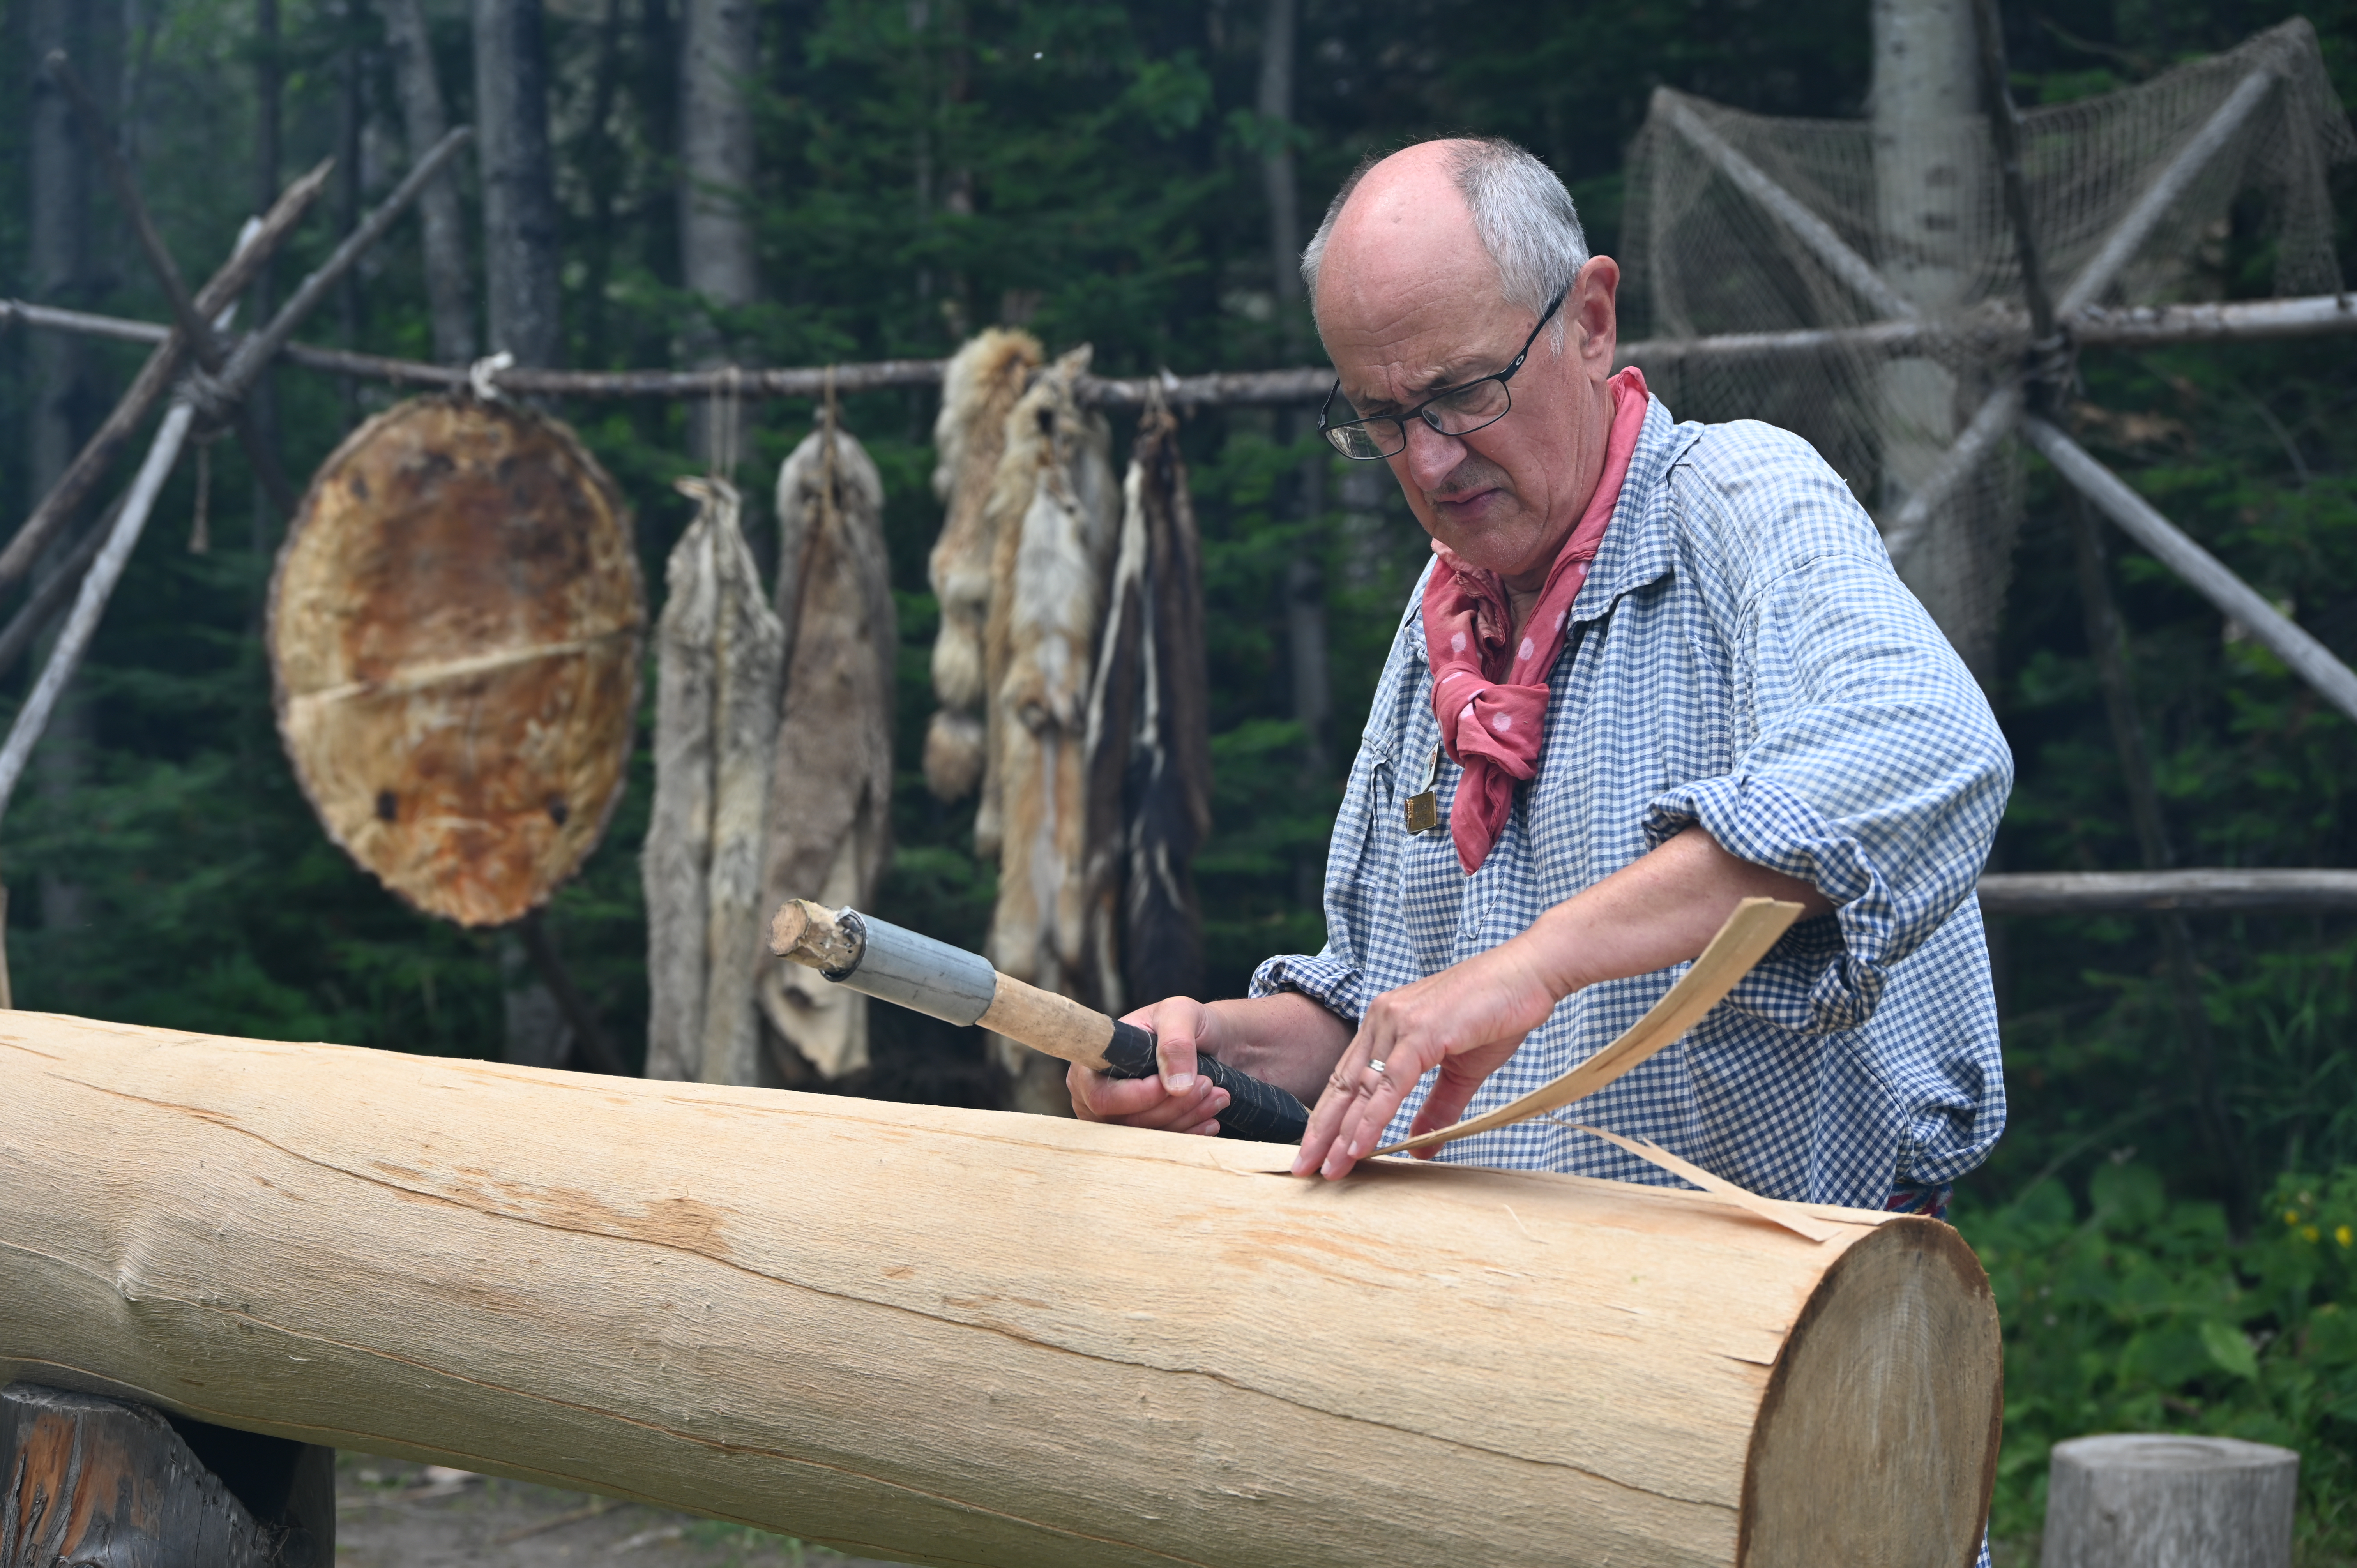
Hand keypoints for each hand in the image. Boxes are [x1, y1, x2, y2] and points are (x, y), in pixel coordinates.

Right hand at [1067, 996, 1231, 1135]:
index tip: (1174, 1086)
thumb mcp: (1180, 1013)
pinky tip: (1210, 1118)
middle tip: (1208, 1085)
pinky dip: (1190, 1132)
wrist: (1207, 1039)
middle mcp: (1097, 1093)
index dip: (1137, 1097)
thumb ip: (1176, 1043)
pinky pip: (1161, 1144)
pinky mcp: (1140, 1131)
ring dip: (1187, 1118)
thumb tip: (1177, 1087)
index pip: (1102, 1096)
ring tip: (1216, 1095)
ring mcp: (1116, 1116)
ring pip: (1147, 1136)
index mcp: (1093, 1063)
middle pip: (1126, 1121)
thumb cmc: (1183, 1021)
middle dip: (1172, 1107)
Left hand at [1292, 939, 1560, 1179]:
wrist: (1529, 975)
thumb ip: (1438, 1107)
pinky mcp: (1420, 1031)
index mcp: (1387, 1024)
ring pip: (1361, 1087)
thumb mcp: (1462, 1071)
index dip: (1330, 1117)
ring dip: (1342, 1133)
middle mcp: (1383, 1019)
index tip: (1317, 1151)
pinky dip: (1373, 1118)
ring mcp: (1399, 1023)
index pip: (1348, 1077)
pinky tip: (1359, 1146)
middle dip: (1322, 1132)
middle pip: (1343, 1084)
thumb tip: (1421, 1146)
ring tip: (1328, 1169)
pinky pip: (1390, 1083)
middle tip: (1304, 1169)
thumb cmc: (1498, 1014)